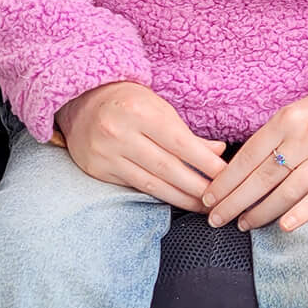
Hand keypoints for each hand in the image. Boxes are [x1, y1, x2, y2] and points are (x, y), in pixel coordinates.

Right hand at [56, 81, 227, 210]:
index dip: (205, 163)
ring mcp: (106, 153)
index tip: (225, 177)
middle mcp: (120, 132)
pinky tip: (176, 200)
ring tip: (203, 206)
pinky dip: (159, 196)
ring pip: (152, 183)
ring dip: (182, 198)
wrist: (82, 100)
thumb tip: (218, 152)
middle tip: (220, 199)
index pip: (179, 143)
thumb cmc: (129, 101)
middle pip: (167, 167)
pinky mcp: (99, 169)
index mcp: (140, 110)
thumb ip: (187, 133)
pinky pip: (135, 187)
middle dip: (198, 187)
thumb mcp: (159, 107)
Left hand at [201, 84, 307, 235]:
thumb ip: (269, 139)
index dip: (226, 181)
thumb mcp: (292, 114)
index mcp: (285, 120)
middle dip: (235, 201)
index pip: (248, 157)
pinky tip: (284, 227)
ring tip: (243, 225)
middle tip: (215, 219)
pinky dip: (302, 213)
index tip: (209, 198)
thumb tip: (237, 172)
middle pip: (262, 177)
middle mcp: (303, 137)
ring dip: (262, 211)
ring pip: (287, 190)